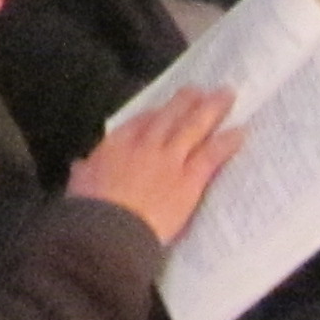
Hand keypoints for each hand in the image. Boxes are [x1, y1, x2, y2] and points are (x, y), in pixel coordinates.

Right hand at [64, 88, 240, 244]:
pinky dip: (226, 142)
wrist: (110, 229)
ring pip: (193, 127)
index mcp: (116, 145)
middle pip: (169, 117)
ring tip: (226, 96)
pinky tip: (240, 132)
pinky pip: (211, 155)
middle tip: (199, 89)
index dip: (155, 113)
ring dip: (211, 109)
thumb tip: (80, 165)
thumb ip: (84, 171)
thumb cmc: (90, 209)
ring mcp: (169, 159)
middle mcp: (145, 145)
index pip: (139, 122)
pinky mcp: (188, 179)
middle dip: (185, 101)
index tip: (164, 107)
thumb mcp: (79, 184)